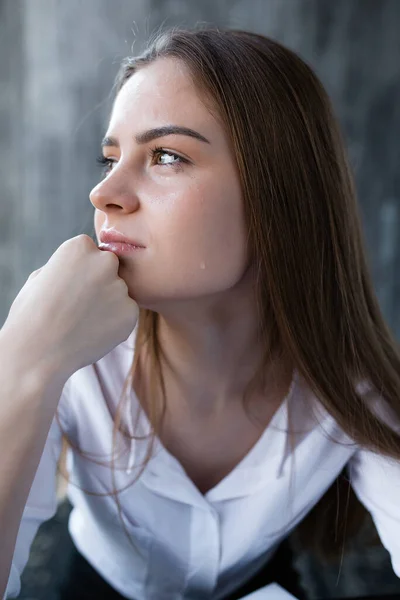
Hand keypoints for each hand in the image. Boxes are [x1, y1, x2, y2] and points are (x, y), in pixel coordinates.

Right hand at [2, 235, 138, 379]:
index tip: (68, 287)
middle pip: (110, 269)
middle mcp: (105, 261)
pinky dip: (115, 323)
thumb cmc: (32, 314)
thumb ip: (69, 266)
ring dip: (108, 304)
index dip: (80, 272)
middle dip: (99, 283)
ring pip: (118, 293)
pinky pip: (126, 314)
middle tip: (79, 306)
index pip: (92, 252)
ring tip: (82, 322)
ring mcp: (120, 287)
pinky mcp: (131, 312)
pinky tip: (93, 332)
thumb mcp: (42, 276)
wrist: (37, 351)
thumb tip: (84, 266)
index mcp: (80, 246)